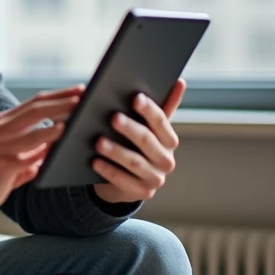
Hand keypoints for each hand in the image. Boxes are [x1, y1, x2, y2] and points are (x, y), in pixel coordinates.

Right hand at [0, 85, 84, 223]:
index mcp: (1, 124)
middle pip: (36, 109)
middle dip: (63, 101)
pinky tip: (59, 146)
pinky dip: (45, 148)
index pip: (34, 103)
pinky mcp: (1, 166)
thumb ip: (27, 158)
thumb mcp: (4, 161)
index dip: (58, 95)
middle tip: (85, 96)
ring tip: (78, 116)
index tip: (79, 90)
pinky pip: (28, 155)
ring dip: (58, 120)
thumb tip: (47, 156)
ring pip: (33, 127)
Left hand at [92, 78, 185, 203]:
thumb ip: (162, 107)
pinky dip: (108, 169)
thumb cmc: (135, 147)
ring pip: (134, 161)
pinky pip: (122, 180)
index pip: (162, 122)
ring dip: (116, 151)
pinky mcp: (141, 193)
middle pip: (147, 141)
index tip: (135, 97)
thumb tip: (180, 81)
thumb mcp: (148, 129)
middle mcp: (166, 160)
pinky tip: (94, 161)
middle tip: (113, 117)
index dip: (149, 109)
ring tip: (99, 140)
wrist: (126, 182)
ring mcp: (155, 179)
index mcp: (169, 141)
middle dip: (130, 128)